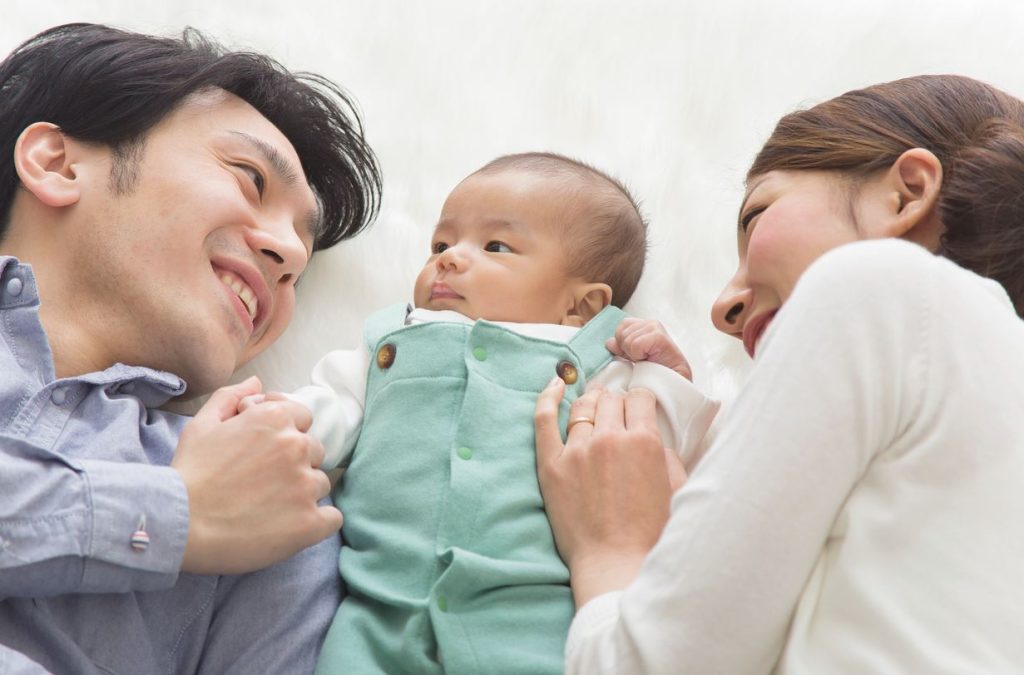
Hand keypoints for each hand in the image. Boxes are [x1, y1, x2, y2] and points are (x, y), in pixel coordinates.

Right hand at [172, 376, 341, 574]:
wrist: (178, 525)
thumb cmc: (188, 474)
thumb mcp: (202, 425)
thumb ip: (231, 397)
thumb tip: (257, 384)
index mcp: (275, 418)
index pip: (302, 418)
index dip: (284, 434)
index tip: (263, 453)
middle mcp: (297, 446)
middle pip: (314, 451)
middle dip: (294, 462)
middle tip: (262, 482)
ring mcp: (306, 485)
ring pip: (320, 484)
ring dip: (302, 493)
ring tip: (267, 506)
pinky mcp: (309, 522)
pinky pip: (331, 518)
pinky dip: (316, 523)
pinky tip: (289, 526)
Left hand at [534, 379, 683, 607]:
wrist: (615, 563)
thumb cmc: (650, 534)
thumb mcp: (676, 489)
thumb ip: (667, 456)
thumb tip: (653, 440)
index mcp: (644, 441)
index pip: (640, 398)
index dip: (641, 401)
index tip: (639, 407)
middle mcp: (609, 438)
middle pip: (611, 400)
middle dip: (618, 403)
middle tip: (618, 412)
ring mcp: (576, 450)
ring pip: (583, 406)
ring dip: (592, 402)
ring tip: (594, 404)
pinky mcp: (551, 464)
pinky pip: (544, 418)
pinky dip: (548, 397)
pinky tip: (555, 384)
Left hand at [606, 317, 692, 379]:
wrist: (674, 383)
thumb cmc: (656, 371)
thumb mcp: (634, 357)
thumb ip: (622, 348)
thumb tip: (609, 342)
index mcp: (644, 325)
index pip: (621, 327)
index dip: (623, 345)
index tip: (637, 356)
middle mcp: (650, 323)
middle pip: (620, 333)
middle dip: (627, 350)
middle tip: (643, 359)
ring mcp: (655, 327)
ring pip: (626, 339)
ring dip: (633, 354)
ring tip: (647, 360)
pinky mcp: (659, 336)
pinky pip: (634, 345)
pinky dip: (639, 356)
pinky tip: (649, 360)